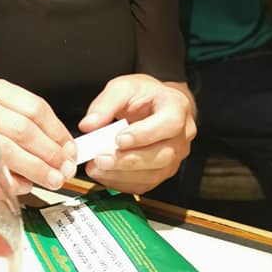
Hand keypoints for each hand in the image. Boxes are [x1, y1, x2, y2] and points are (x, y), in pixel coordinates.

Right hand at [0, 76, 76, 193]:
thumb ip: (26, 123)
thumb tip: (62, 150)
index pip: (34, 108)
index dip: (57, 132)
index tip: (69, 150)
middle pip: (22, 131)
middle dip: (49, 155)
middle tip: (63, 171)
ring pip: (5, 154)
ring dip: (33, 172)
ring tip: (49, 181)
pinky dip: (6, 184)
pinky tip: (19, 187)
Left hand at [77, 75, 195, 194]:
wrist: (155, 105)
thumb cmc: (144, 95)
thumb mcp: (123, 87)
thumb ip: (105, 103)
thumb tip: (89, 124)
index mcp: (176, 107)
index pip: (170, 123)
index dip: (145, 134)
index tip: (119, 139)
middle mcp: (181, 135)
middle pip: (162, 155)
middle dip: (128, 160)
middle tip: (101, 158)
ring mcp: (175, 156)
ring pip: (154, 174)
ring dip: (122, 174)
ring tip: (97, 167)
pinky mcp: (163, 171)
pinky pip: (145, 184)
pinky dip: (122, 182)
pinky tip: (104, 174)